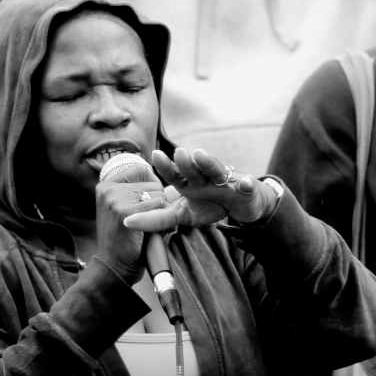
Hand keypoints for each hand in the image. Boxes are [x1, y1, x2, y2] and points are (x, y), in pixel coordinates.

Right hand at [92, 153, 176, 277]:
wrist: (114, 267)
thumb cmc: (125, 237)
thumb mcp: (122, 207)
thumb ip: (134, 188)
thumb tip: (155, 168)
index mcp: (106, 184)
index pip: (142, 169)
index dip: (152, 186)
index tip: (145, 203)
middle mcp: (107, 188)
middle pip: (152, 181)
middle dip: (156, 199)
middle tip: (143, 219)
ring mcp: (114, 199)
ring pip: (157, 193)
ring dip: (159, 210)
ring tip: (144, 225)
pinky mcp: (124, 212)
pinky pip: (157, 204)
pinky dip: (159, 218)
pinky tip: (147, 230)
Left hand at [146, 146, 279, 226]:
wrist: (241, 205)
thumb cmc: (210, 205)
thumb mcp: (182, 216)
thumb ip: (157, 219)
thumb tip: (127, 222)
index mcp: (190, 183)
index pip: (175, 174)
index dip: (166, 166)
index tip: (154, 154)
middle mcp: (206, 179)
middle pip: (195, 169)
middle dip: (186, 162)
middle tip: (178, 153)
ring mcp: (226, 183)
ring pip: (217, 171)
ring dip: (209, 163)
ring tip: (201, 156)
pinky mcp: (246, 190)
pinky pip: (248, 186)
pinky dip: (247, 184)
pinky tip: (246, 182)